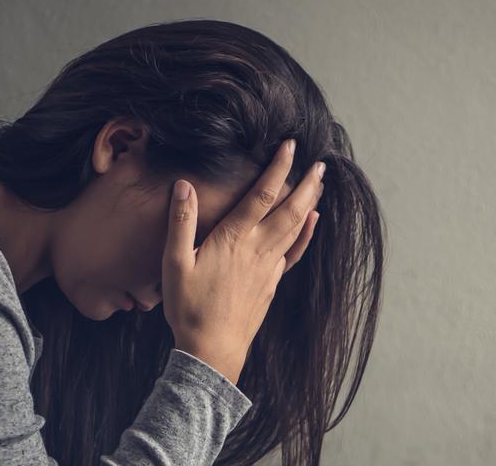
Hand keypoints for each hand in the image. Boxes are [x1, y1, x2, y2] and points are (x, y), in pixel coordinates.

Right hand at [161, 139, 324, 382]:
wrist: (212, 349)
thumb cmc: (189, 307)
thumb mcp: (175, 263)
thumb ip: (181, 223)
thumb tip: (184, 186)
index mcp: (234, 239)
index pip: (262, 194)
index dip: (278, 168)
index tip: (290, 146)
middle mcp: (257, 249)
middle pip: (289, 209)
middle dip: (306, 183)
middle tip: (320, 163)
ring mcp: (268, 267)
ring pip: (295, 228)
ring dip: (310, 203)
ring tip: (320, 184)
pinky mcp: (271, 282)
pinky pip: (293, 252)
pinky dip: (306, 235)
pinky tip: (312, 224)